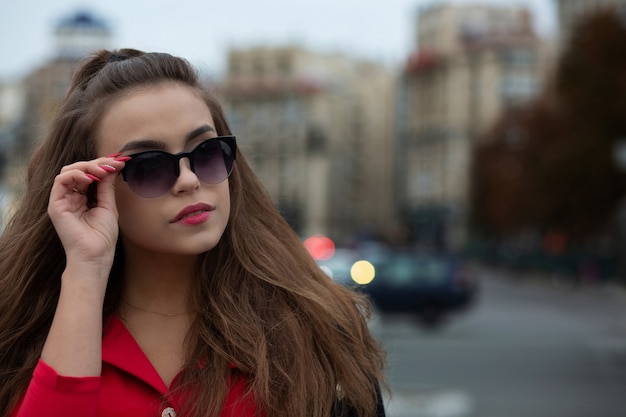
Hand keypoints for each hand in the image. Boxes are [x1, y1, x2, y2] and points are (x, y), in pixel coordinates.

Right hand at [48, 155, 128, 270]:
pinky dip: (75, 175)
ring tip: (104, 170)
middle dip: (98, 163)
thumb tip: (112, 166)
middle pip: (79, 169)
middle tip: (114, 162)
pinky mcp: (55, 205)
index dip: (103, 165)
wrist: (95, 256)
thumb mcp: (108, 206)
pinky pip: (60, 181)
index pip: (89, 174)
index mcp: (82, 197)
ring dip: (88, 167)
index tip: (121, 161)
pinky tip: (90, 178)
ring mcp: (62, 200)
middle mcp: (70, 197)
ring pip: (68, 171)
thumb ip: (107, 186)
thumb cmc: (102, 236)